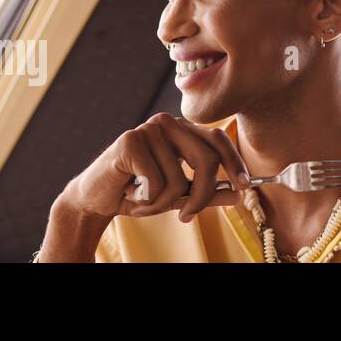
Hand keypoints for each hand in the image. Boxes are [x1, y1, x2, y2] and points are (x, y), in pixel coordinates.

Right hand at [60, 113, 250, 222]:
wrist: (97, 198)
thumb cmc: (139, 192)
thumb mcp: (178, 195)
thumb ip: (206, 192)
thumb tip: (237, 193)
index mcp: (181, 130)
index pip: (218, 138)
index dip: (234, 162)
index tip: (243, 186)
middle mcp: (166, 123)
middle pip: (205, 160)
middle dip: (201, 197)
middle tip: (187, 216)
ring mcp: (147, 129)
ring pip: (178, 179)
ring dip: (163, 203)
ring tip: (145, 200)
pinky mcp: (130, 142)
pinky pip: (156, 182)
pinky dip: (147, 199)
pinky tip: (132, 193)